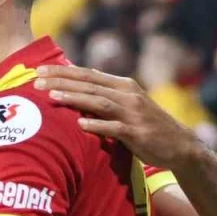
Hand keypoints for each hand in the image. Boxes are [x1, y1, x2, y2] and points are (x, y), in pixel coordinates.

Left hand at [35, 65, 199, 168]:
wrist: (180, 145)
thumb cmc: (147, 126)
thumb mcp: (128, 105)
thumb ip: (106, 96)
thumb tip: (76, 88)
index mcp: (124, 85)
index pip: (88, 74)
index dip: (64, 71)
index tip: (40, 70)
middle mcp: (128, 95)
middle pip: (89, 85)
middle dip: (61, 82)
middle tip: (36, 82)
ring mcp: (133, 113)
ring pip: (99, 102)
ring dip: (75, 99)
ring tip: (52, 97)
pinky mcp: (137, 133)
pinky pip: (114, 128)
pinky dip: (97, 125)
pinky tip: (81, 125)